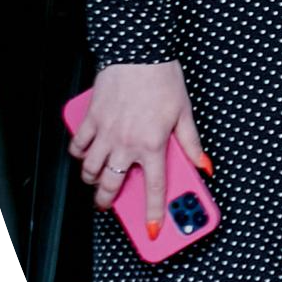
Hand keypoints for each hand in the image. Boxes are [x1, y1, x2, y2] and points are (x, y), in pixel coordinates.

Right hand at [71, 61, 204, 226]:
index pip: (154, 186)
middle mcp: (126, 142)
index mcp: (153, 144)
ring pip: (91, 169)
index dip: (153, 211)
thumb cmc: (164, 81)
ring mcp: (106, 132)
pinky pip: (79, 146)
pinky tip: (88, 155)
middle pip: (111, 184)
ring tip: (99, 180)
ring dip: (93, 179)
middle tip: (109, 206)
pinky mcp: (91, 119)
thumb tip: (203, 166)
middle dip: (107, 201)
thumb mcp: (185, 114)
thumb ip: (192, 144)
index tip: (151, 228)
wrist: (139, 54)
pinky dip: (80, 155)